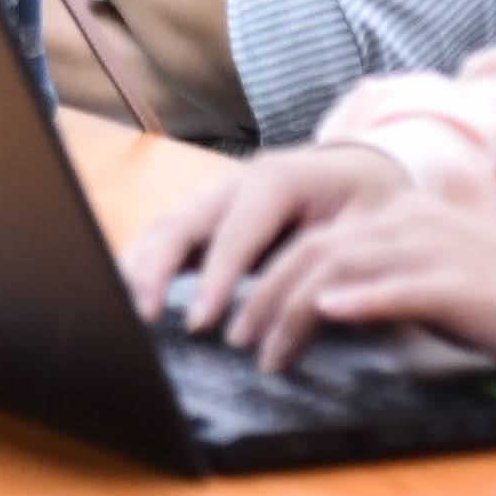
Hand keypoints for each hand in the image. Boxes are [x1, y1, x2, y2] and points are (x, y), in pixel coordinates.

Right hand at [122, 142, 408, 336]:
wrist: (364, 171)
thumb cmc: (369, 204)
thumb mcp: (369, 227)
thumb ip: (337, 261)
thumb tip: (312, 305)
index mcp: (278, 179)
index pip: (236, 232)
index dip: (216, 279)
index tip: (201, 324)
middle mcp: (237, 182)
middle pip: (183, 220)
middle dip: (158, 270)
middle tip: (144, 319)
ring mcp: (217, 195)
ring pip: (166, 225)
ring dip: (141, 267)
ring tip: (125, 312)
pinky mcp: (209, 216)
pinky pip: (167, 235)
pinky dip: (144, 262)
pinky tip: (129, 294)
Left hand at [222, 189, 495, 375]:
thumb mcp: (432, 279)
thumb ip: (380, 281)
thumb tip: (324, 307)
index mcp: (401, 213)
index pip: (315, 238)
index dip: (267, 276)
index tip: (239, 316)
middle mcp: (408, 220)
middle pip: (312, 250)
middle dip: (263, 296)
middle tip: (236, 338)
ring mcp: (431, 249)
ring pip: (338, 269)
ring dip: (291, 311)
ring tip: (266, 352)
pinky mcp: (455, 285)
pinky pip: (394, 288)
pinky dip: (355, 301)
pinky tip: (326, 317)